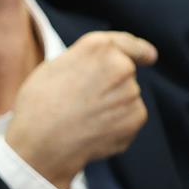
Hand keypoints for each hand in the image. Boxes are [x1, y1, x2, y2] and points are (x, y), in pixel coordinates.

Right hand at [4, 30, 157, 188]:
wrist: (42, 144)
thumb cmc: (39, 106)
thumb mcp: (55, 67)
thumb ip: (84, 60)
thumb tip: (99, 67)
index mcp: (98, 47)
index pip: (128, 44)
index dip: (140, 50)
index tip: (150, 56)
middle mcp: (120, 66)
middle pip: (125, 74)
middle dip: (111, 87)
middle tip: (83, 102)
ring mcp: (131, 93)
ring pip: (127, 98)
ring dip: (113, 107)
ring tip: (85, 119)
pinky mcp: (136, 118)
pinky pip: (130, 119)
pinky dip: (117, 127)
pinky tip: (94, 132)